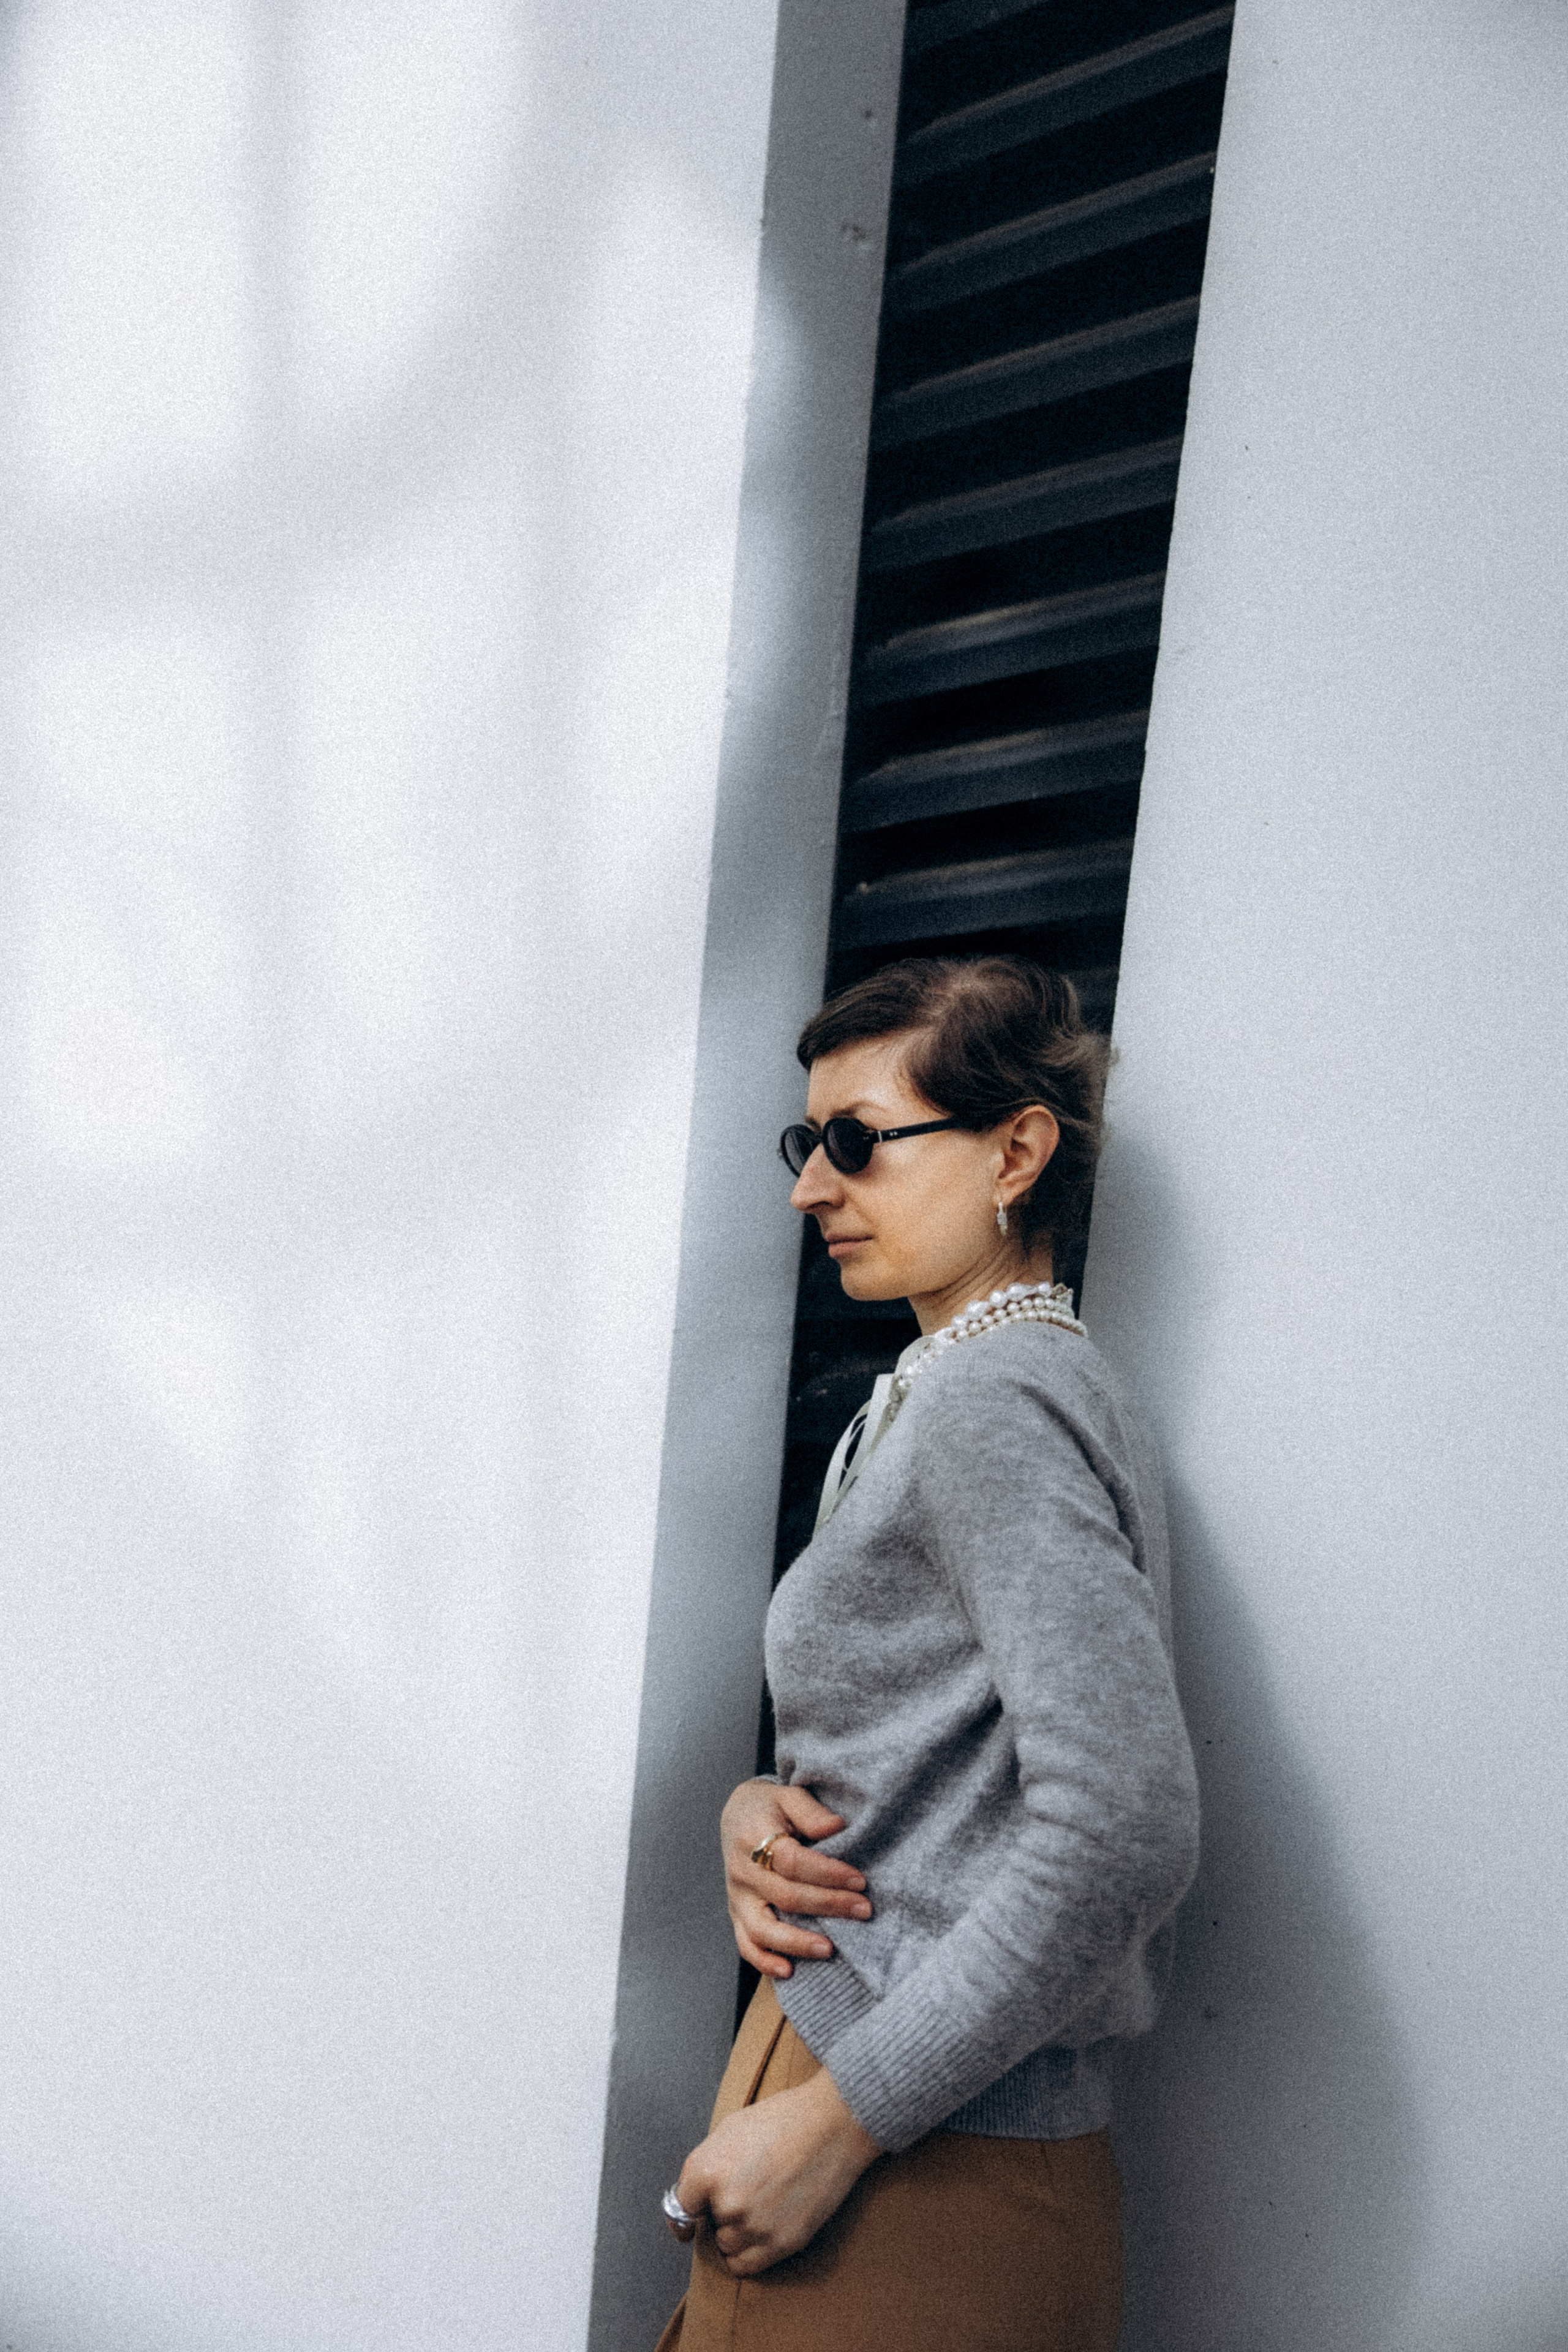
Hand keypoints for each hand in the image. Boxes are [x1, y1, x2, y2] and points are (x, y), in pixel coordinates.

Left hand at [674, 2067, 880, 2274]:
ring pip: (728, 2246)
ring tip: (762, 2204)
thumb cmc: (782, 2119)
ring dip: (738, 2232)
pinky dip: (749, 2253)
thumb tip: (692, 2198)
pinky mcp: (781, 2243)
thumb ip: (705, 2167)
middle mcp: (726, 2203)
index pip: (680, 2207)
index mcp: (707, 2170)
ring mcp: (755, 2226)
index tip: (689, 2221)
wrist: (832, 2125)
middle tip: (748, 2188)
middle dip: (722, 2212)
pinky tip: (762, 2230)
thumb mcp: (729, 2130)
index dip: (689, 2209)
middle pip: (709, 2226)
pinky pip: (746, 2265)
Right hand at [720, 1779, 871, 1978]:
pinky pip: (746, 1944)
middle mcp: (742, 1870)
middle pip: (786, 1897)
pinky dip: (764, 1962)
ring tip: (830, 1949)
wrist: (737, 1814)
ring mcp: (737, 1896)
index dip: (828, 1874)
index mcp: (754, 1837)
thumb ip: (811, 1811)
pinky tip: (788, 1971)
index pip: (794, 1862)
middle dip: (828, 1906)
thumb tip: (837, 1827)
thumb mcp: (788, 1795)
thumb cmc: (769, 1806)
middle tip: (863, 1910)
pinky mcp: (737, 1914)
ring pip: (762, 1929)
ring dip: (797, 1942)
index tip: (860, 1881)